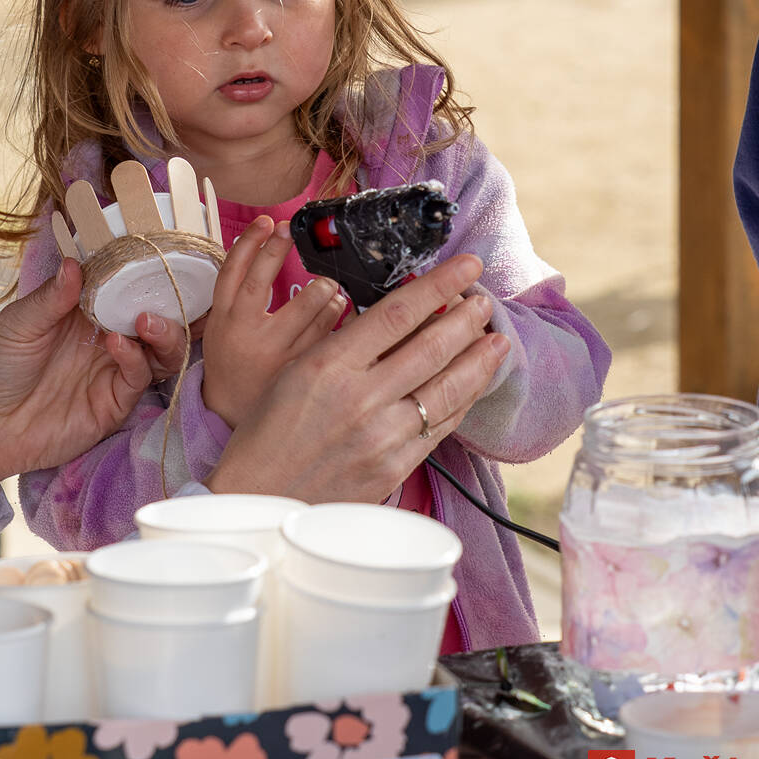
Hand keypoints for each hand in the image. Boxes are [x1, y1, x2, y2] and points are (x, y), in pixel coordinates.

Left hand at [0, 258, 181, 505]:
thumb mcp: (19, 323)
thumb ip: (51, 297)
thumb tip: (74, 263)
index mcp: (87, 311)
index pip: (127, 286)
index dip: (144, 272)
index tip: (152, 255)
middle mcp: (108, 337)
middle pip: (157, 317)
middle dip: (169, 303)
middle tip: (163, 290)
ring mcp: (113, 371)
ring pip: (161, 350)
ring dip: (165, 332)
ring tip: (147, 320)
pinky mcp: (113, 404)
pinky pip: (138, 379)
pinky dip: (136, 359)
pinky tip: (118, 344)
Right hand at [201, 216, 346, 427]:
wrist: (233, 412)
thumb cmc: (234, 360)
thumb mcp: (225, 325)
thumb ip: (244, 293)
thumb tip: (273, 248)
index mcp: (223, 318)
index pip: (232, 271)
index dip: (249, 242)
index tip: (268, 222)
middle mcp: (244, 331)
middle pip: (262, 281)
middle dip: (278, 251)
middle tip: (293, 234)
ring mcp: (273, 351)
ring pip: (305, 306)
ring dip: (322, 287)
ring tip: (328, 284)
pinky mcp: (300, 369)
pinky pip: (327, 333)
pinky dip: (336, 315)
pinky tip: (339, 309)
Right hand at [206, 254, 507, 503]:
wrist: (261, 493)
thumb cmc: (271, 428)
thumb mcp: (297, 369)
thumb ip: (346, 344)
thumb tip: (397, 317)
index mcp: (330, 364)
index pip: (398, 313)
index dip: (439, 285)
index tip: (465, 266)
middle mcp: (360, 397)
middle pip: (431, 347)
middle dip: (467, 319)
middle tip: (486, 300)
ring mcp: (382, 435)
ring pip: (447, 388)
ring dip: (478, 360)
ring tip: (497, 340)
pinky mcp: (395, 466)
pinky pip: (441, 427)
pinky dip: (463, 401)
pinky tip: (474, 385)